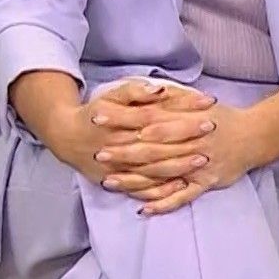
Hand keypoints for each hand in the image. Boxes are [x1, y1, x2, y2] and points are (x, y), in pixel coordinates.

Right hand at [49, 80, 214, 185]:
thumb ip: (135, 92)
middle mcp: (117, 145)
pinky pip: (141, 189)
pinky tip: (181, 183)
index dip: (180, 108)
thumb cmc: (96, 113)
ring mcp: (117, 167)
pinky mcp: (116, 182)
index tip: (206, 103)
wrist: (67, 138)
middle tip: (211, 128)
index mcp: (116, 120)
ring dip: (178, 164)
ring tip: (203, 158)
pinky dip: (161, 189)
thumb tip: (160, 89)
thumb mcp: (111, 96)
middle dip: (186, 136)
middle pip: (155, 143)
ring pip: (151, 168)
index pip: (154, 114)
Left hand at [98, 99, 267, 214]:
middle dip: (123, 152)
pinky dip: (163, 203)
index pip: (147, 117)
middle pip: (151, 148)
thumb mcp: (196, 102)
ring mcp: (197, 165)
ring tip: (109, 182)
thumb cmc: (221, 117)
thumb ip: (170, 98)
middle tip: (99, 154)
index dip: (122, 118)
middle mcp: (190, 142)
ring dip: (135, 180)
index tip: (99, 118)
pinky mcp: (205, 183)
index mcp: (185, 119)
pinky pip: (182, 196)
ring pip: (162, 174)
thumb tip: (145, 90)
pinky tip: (144, 208)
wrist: (254, 136)